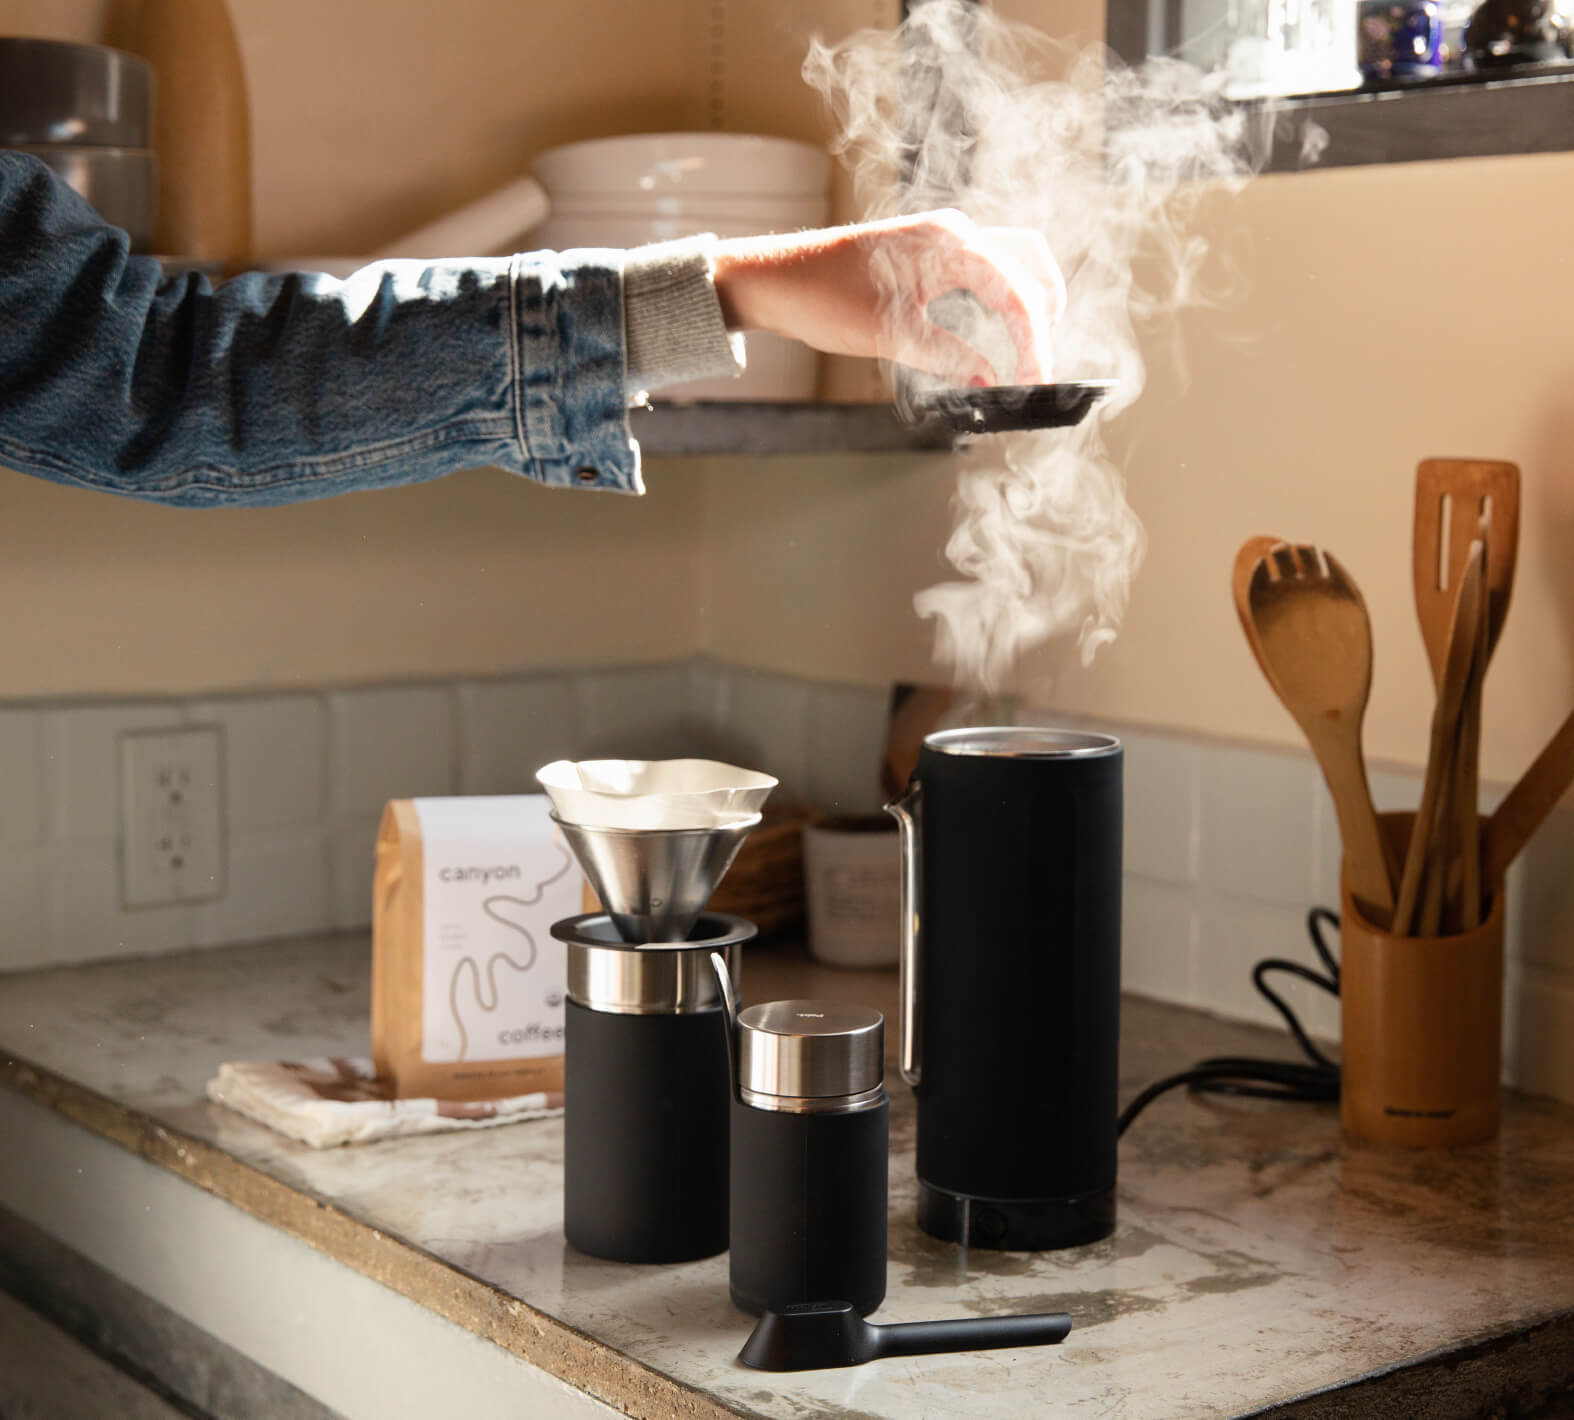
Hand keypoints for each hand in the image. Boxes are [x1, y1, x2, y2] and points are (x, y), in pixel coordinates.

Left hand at [712, 209, 1063, 385]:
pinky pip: (981, 269)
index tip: (1035, 383)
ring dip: (1025, 302)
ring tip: (1027, 350)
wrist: (777, 279)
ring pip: (1008, 262)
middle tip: (1040, 364)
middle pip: (1028, 263)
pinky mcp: (926, 253)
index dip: (1034, 343)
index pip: (1017, 292)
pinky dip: (999, 297)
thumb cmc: (825, 299)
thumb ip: (947, 356)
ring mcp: (940, 238)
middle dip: (1044, 313)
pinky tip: (996, 330)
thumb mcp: (891, 336)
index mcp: (950, 244)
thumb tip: (991, 379)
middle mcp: (952, 232)